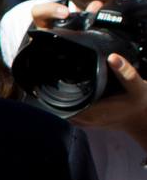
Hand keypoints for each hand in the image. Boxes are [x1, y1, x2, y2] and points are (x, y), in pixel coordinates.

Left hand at [31, 1, 146, 146]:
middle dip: (49, 91)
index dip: (50, 90)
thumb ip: (126, 73)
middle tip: (45, 72)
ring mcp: (83, 122)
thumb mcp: (137, 87)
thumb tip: (113, 57)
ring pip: (59, 109)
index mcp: (91, 112)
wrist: (143, 118)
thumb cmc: (139, 102)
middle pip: (55, 106)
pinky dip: (62, 101)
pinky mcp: (85, 120)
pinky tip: (62, 89)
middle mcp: (84, 119)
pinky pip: (67, 110)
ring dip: (54, 96)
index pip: (59, 104)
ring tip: (50, 78)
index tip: (44, 76)